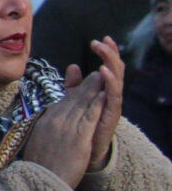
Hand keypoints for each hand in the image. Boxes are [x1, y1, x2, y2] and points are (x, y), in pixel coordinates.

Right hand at [25, 78, 108, 190]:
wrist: (41, 182)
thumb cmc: (38, 167)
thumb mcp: (34, 142)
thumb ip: (41, 129)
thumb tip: (42, 123)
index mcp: (44, 121)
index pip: (61, 102)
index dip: (73, 92)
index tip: (80, 84)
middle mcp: (55, 121)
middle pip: (72, 100)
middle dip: (85, 86)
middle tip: (94, 75)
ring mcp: (67, 128)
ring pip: (81, 105)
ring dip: (92, 90)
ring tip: (101, 78)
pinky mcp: (79, 138)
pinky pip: (89, 118)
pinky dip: (96, 105)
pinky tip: (103, 95)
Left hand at [68, 43, 127, 173]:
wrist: (83, 151)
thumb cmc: (81, 126)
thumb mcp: (76, 101)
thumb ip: (75, 85)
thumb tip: (74, 66)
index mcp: (102, 90)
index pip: (107, 67)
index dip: (106, 53)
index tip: (100, 39)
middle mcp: (110, 96)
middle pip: (114, 70)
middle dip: (109, 54)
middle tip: (102, 40)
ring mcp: (112, 105)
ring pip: (116, 80)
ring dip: (110, 63)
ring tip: (103, 50)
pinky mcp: (110, 114)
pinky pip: (112, 96)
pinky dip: (109, 82)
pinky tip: (102, 71)